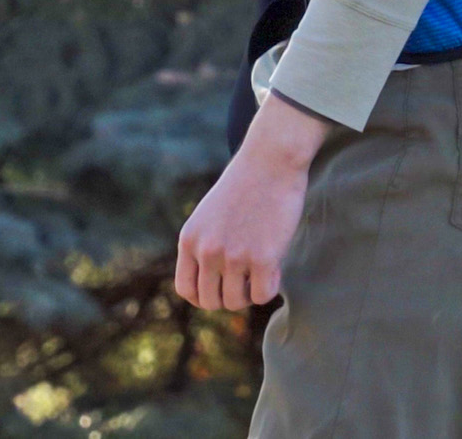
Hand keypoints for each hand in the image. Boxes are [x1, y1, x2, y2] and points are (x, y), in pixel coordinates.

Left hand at [174, 91, 331, 309]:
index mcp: (189, 240)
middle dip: (230, 295)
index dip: (204, 296)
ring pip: (237, 302)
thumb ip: (205, 246)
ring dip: (250, 293)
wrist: (270, 159)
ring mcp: (234, 256)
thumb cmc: (245, 185)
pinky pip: (263, 295)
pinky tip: (275, 265)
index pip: (186, 290)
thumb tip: (214, 284)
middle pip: (212, 302)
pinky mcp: (263, 258)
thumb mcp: (209, 215)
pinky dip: (270, 286)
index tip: (222, 288)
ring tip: (261, 270)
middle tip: (246, 278)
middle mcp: (207, 251)